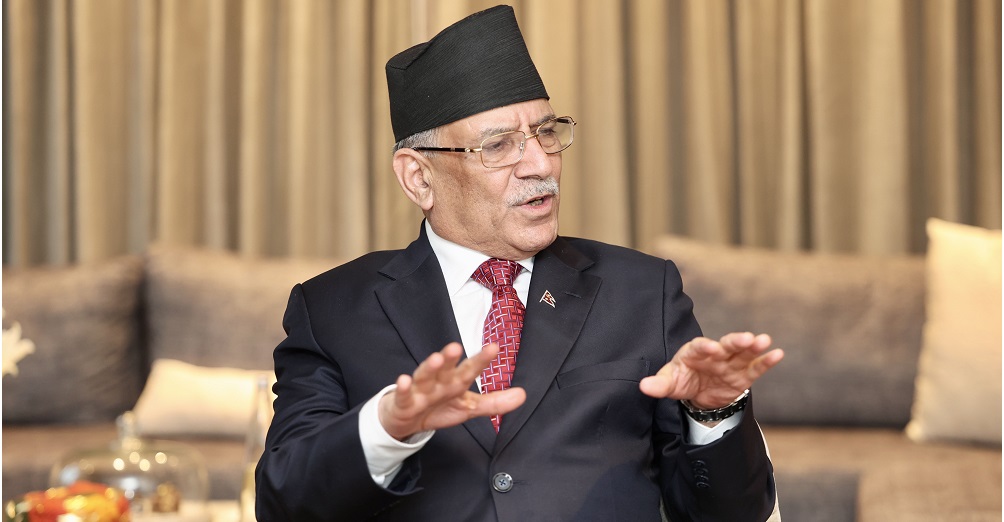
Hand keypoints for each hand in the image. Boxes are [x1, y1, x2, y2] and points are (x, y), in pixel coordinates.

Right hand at [378, 342, 526, 440]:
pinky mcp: (404, 402)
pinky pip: (403, 395)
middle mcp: (438, 382)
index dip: (481, 360)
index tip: (494, 347)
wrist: (408, 420)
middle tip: (457, 346)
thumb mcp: (469, 407)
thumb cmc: (439, 407)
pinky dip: (403, 388)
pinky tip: (404, 380)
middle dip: (450, 357)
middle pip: (446, 368)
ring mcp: (420, 390)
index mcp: (455, 382)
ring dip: (429, 367)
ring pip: (424, 376)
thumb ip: (494, 402)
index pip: (470, 370)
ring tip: (436, 358)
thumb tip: (523, 395)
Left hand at [639, 332, 783, 409]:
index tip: (711, 348)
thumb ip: (659, 384)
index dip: (705, 347)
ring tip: (764, 340)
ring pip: (744, 353)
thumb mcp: (670, 384)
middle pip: (727, 345)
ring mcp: (731, 363)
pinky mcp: (743, 375)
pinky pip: (756, 367)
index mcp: (694, 352)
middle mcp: (715, 354)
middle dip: (736, 341)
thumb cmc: (682, 381)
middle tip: (746, 338)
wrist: (698, 394)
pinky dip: (766, 360)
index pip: (699, 347)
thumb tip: (643, 386)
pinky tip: (777, 353)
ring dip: (754, 346)